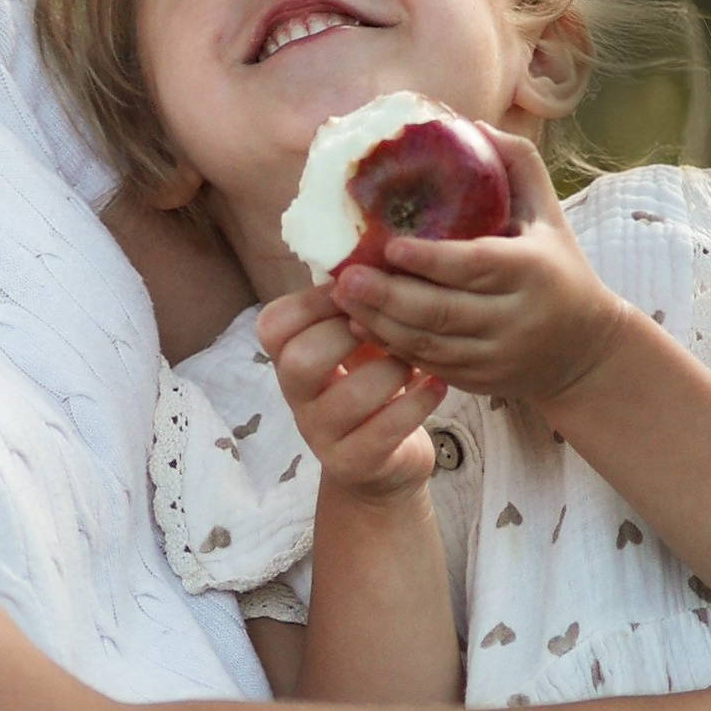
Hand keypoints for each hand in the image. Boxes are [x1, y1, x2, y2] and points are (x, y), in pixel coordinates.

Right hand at [256, 277, 445, 500]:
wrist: (383, 463)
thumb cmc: (370, 386)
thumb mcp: (352, 344)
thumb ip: (351, 306)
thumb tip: (374, 246)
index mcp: (289, 359)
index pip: (274, 325)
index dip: (315, 302)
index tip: (358, 288)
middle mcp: (295, 399)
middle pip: (300, 361)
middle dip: (349, 336)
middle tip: (387, 328)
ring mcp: (321, 436)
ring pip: (349, 396)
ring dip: (391, 370)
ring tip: (416, 361)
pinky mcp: (354, 463)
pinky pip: (385, 429)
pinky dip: (417, 402)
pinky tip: (436, 386)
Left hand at [328, 131, 628, 409]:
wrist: (586, 350)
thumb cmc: (558, 267)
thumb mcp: (549, 214)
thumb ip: (517, 165)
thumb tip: (470, 124)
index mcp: (533, 272)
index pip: (476, 267)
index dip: (431, 260)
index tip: (390, 246)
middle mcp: (516, 319)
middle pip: (444, 312)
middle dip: (389, 297)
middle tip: (344, 277)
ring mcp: (497, 357)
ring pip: (429, 345)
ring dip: (380, 324)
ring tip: (340, 298)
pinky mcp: (480, 382)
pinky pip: (429, 367)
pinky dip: (392, 348)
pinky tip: (360, 326)